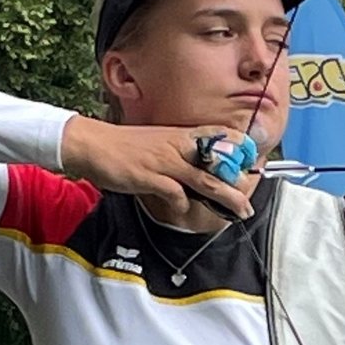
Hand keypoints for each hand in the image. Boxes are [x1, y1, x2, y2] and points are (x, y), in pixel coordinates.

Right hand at [58, 115, 256, 220]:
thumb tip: (196, 169)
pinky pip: (176, 193)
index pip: (218, 135)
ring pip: (205, 179)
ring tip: (240, 210)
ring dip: (226, 197)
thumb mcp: (158, 143)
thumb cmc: (124, 146)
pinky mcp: (150, 176)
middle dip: (238, 182)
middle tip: (251, 198)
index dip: (238, 147)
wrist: (92, 144)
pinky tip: (182, 209)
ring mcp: (165, 161)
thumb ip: (179, 153)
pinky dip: (183, 204)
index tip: (252, 162)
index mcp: (180, 135)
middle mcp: (177, 145)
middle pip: (218, 163)